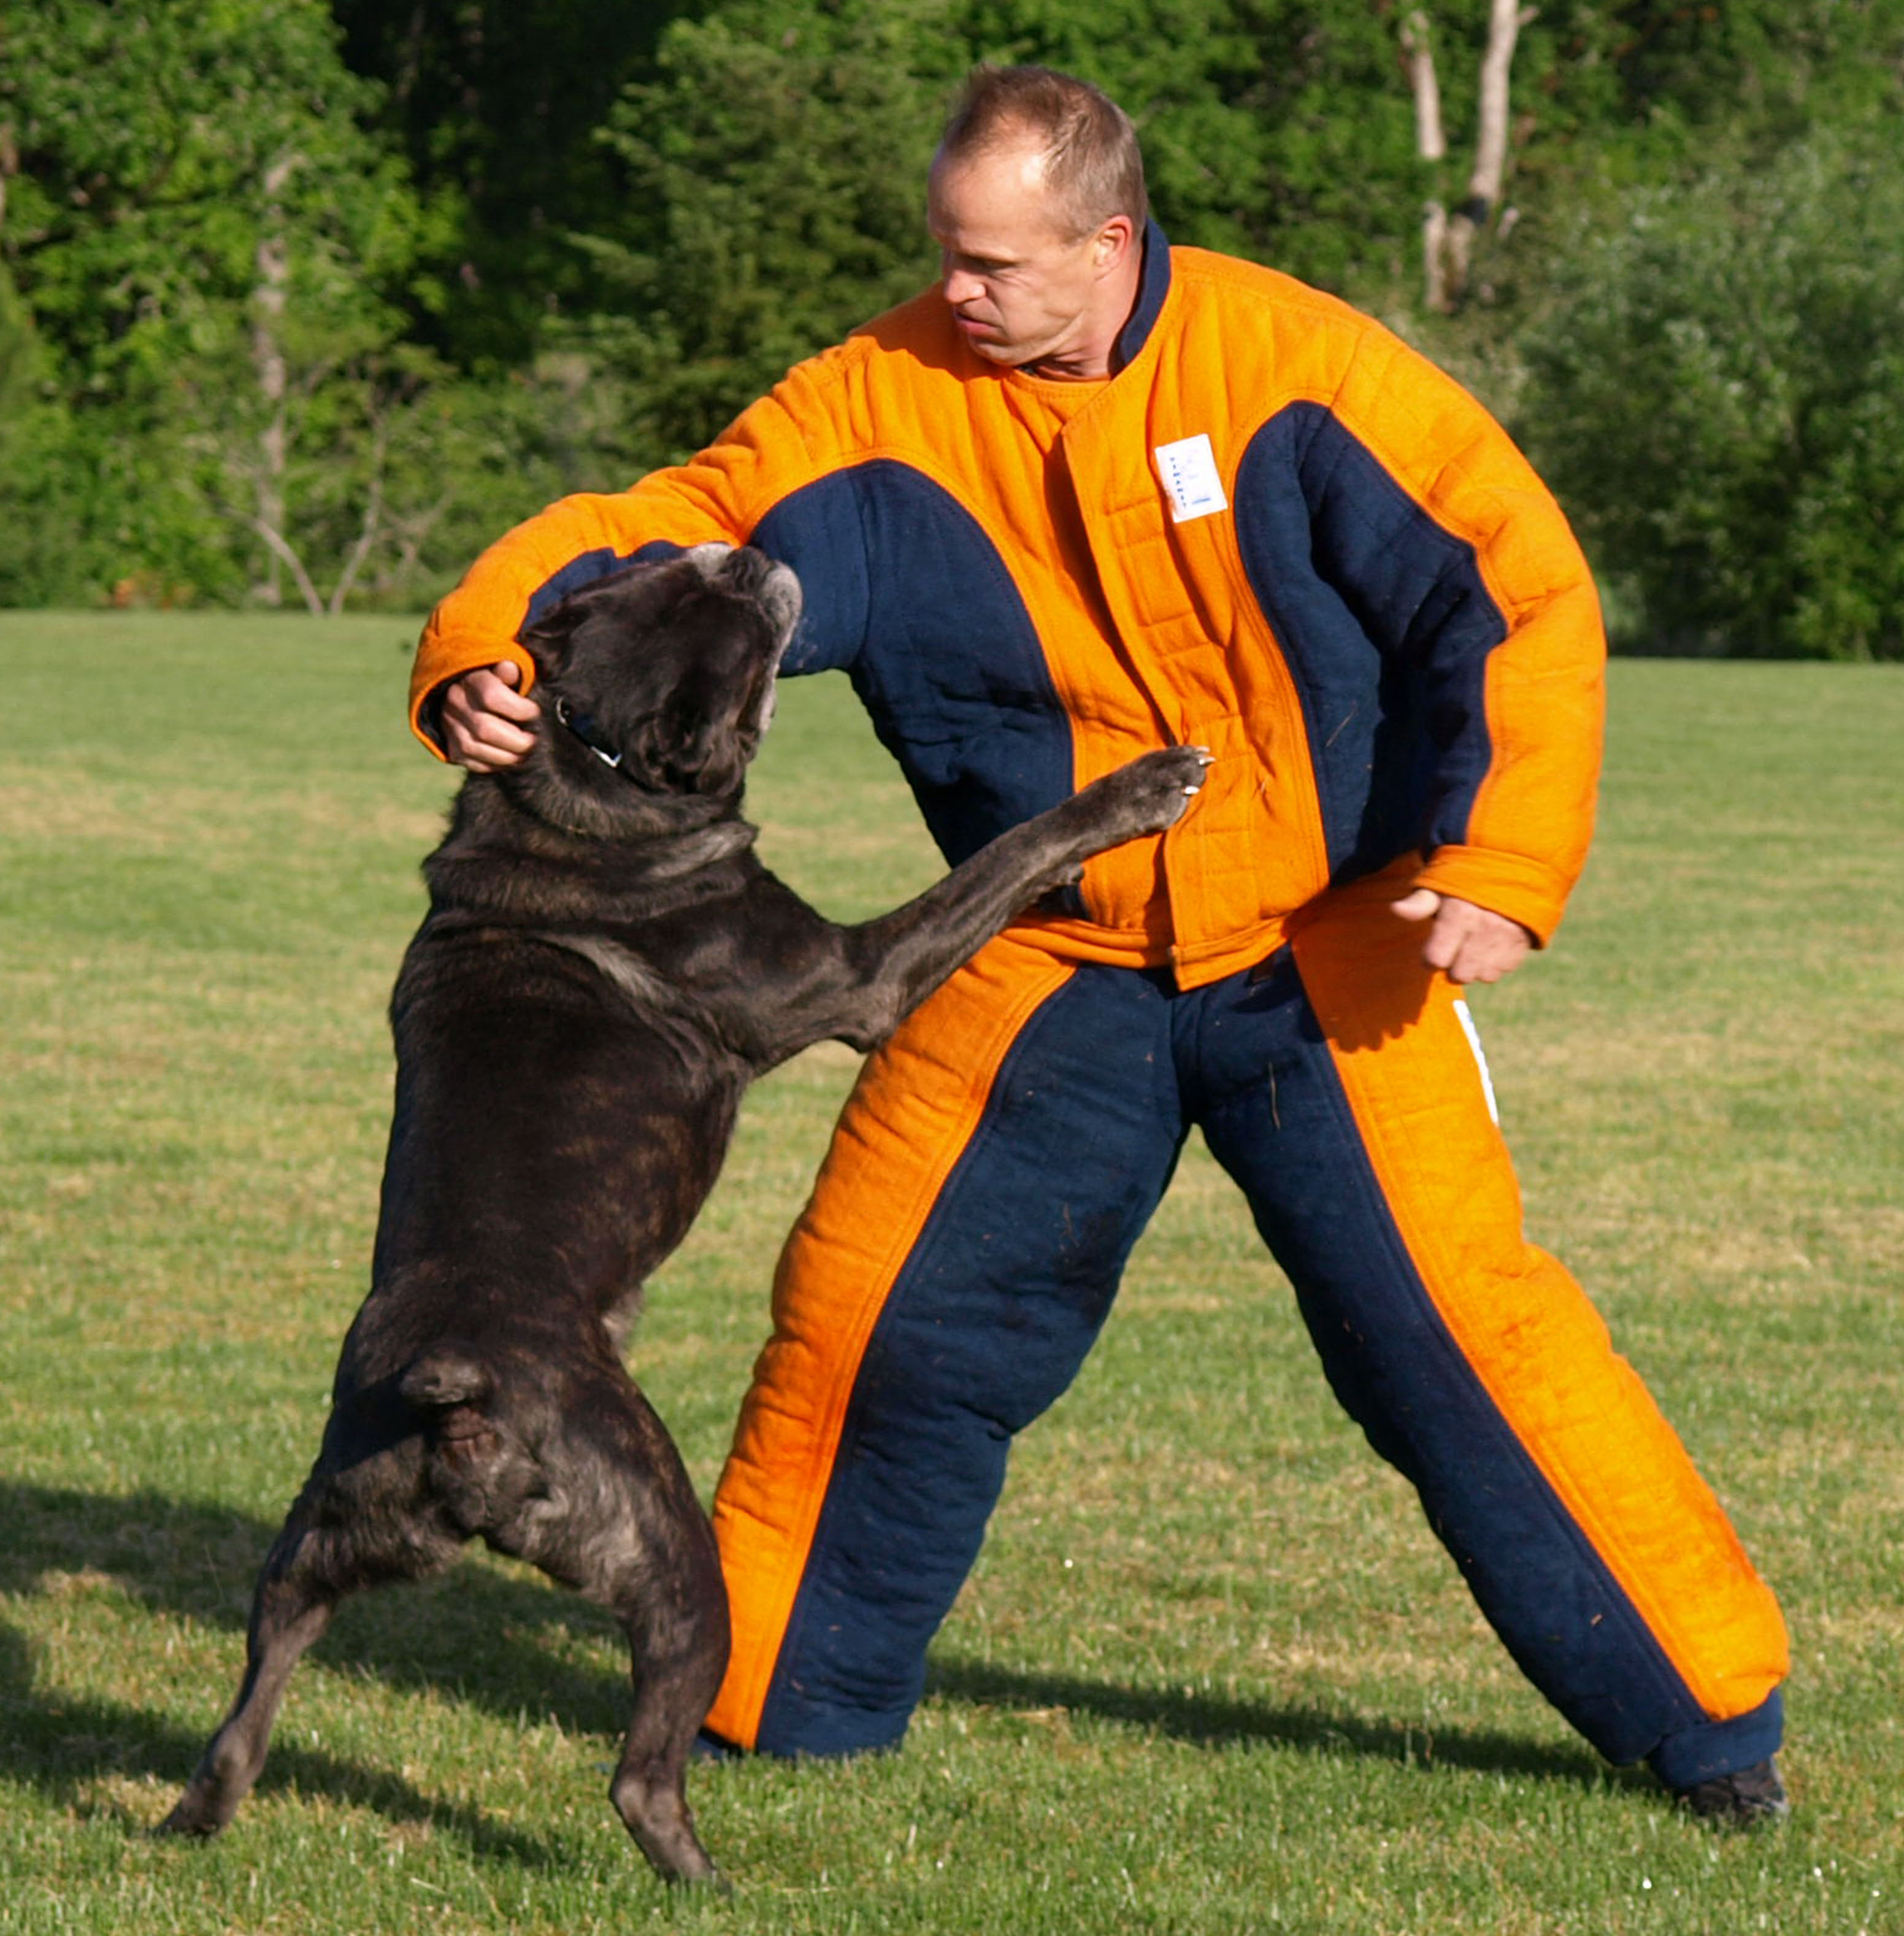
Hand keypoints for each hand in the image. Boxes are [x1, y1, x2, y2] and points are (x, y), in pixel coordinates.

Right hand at [439, 660, 539, 771]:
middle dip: (517, 740)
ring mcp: (450, 727)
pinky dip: (497, 765)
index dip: (520, 709)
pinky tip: (511, 759)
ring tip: (525, 752)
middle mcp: (456, 703)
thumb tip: (510, 668)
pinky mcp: (452, 749)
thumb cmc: (497, 683)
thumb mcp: (504, 671)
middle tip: (534, 741)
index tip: (534, 712)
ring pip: (477, 749)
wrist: (465, 695)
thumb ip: (509, 672)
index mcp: (471, 679)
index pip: (493, 697)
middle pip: (485, 729)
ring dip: (508, 756)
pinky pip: (474, 764)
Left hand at [1390, 888, 1532, 984]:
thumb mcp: (1438, 886)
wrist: (1510, 868)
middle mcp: (1485, 926)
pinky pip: (1502, 970)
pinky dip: (1494, 964)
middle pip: (1460, 975)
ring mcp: (1507, 936)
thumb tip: (1396, 909)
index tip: (1432, 949)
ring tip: (1472, 947)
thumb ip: (1419, 903)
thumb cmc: (1464, 881)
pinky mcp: (1522, 942)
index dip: (1430, 958)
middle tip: (1453, 948)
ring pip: (1483, 976)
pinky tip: (1490, 946)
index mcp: (1460, 912)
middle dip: (1452, 966)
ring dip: (1474, 968)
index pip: (1437, 960)